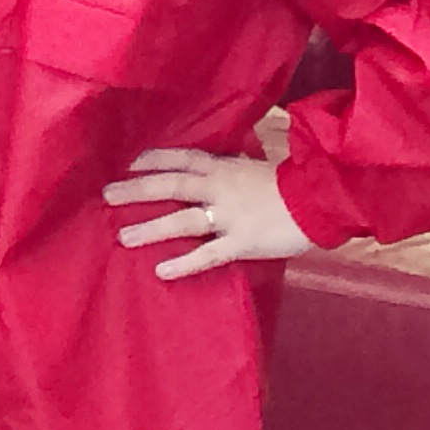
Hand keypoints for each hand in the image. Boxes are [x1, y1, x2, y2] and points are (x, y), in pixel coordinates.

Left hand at [103, 148, 317, 281]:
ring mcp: (229, 217)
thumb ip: (232, 168)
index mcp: (224, 167)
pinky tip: (161, 270)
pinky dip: (183, 262)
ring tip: (124, 236)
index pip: (181, 159)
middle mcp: (220, 189)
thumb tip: (215, 169)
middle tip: (107, 195)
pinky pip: (207, 255)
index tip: (130, 163)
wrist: (322, 201)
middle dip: (137, 190)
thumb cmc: (292, 184)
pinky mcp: (242, 243)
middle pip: (170, 186)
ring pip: (182, 221)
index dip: (153, 160)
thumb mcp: (256, 167)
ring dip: (151, 229)